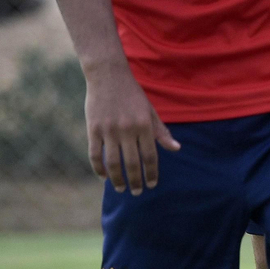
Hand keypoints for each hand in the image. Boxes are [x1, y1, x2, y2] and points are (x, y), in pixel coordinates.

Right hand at [84, 61, 179, 194]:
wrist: (108, 76)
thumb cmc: (132, 95)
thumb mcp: (150, 111)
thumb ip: (161, 131)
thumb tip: (176, 148)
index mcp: (144, 125)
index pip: (150, 156)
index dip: (151, 173)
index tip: (152, 184)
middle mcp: (127, 129)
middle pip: (132, 163)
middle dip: (136, 181)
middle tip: (138, 192)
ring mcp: (109, 130)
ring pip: (113, 162)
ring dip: (117, 179)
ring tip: (121, 189)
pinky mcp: (93, 129)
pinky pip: (95, 154)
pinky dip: (99, 168)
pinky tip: (104, 176)